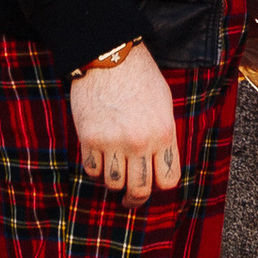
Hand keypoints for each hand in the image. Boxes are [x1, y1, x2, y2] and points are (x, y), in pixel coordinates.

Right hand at [70, 41, 180, 195]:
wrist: (110, 57)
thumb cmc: (141, 78)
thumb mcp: (164, 106)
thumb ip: (163, 137)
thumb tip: (158, 164)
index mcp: (164, 134)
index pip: (168, 181)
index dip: (160, 187)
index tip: (153, 186)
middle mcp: (140, 142)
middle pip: (139, 190)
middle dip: (135, 200)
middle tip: (130, 200)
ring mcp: (113, 142)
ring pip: (113, 184)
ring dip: (113, 183)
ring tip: (113, 175)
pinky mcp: (89, 138)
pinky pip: (91, 171)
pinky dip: (95, 171)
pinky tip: (99, 161)